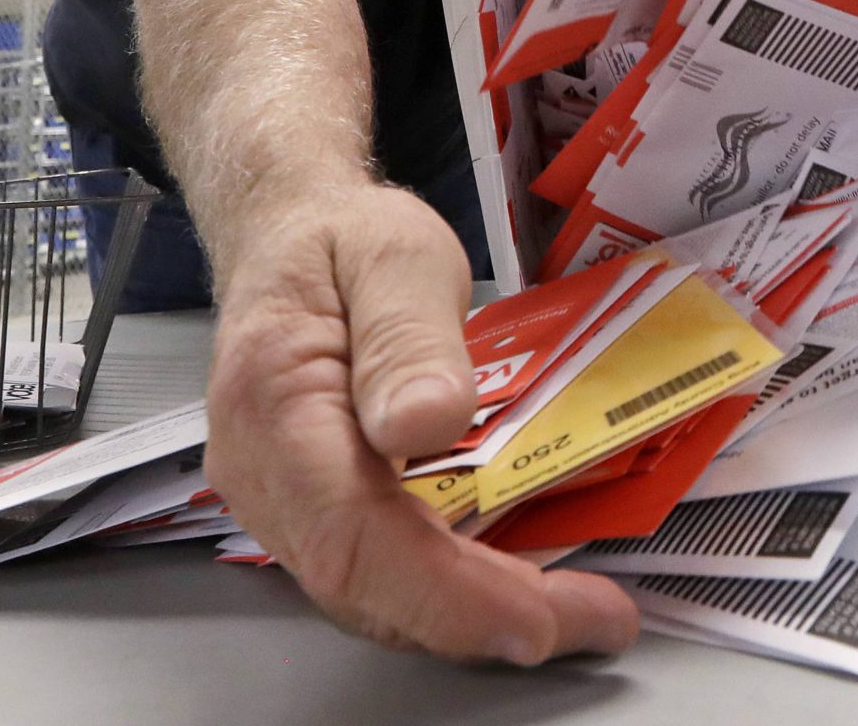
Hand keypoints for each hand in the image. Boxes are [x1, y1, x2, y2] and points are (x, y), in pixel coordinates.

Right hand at [202, 182, 638, 660]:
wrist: (291, 237)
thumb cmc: (343, 242)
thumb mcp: (394, 254)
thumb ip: (408, 337)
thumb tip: (426, 422)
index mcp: (276, 407)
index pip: (354, 533)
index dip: (445, 593)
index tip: (536, 618)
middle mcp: (264, 475)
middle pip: (364, 584)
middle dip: (480, 620)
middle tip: (593, 619)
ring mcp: (279, 502)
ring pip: (368, 594)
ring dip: (468, 617)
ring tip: (570, 612)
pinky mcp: (309, 511)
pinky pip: (373, 572)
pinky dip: (445, 592)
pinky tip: (510, 584)